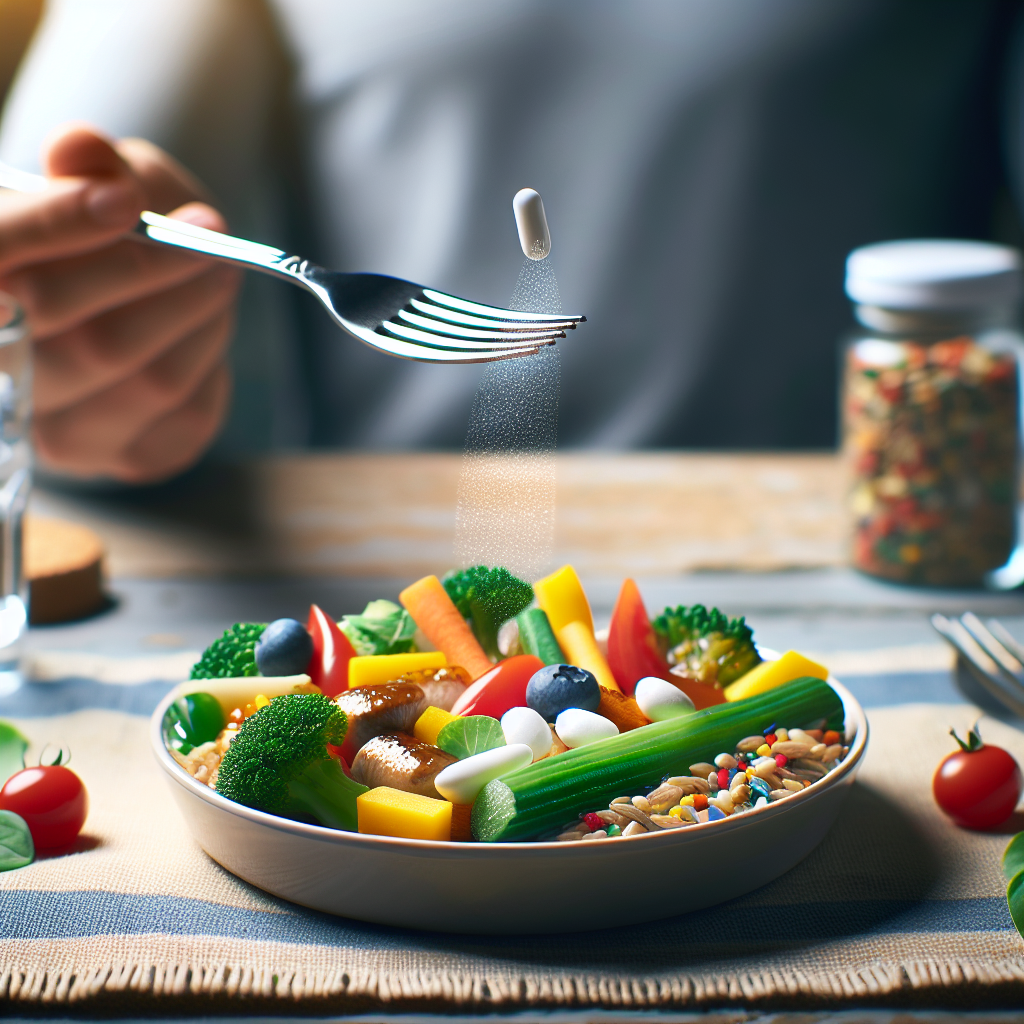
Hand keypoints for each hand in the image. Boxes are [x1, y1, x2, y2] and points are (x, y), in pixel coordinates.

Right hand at [0, 124, 241, 482]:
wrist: (123, 314)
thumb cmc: (102, 241)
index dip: (56, 227)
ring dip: (196, 316)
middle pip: (75, 330)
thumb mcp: (93, 183)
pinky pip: (183, 412)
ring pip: (143, 376)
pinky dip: (210, 357)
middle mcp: (0, 373)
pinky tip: (205, 326)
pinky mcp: (116, 457)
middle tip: (207, 240)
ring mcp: (54, 430)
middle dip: (152, 275)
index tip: (123, 201)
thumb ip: (89, 165)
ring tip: (217, 275)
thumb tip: (79, 147)